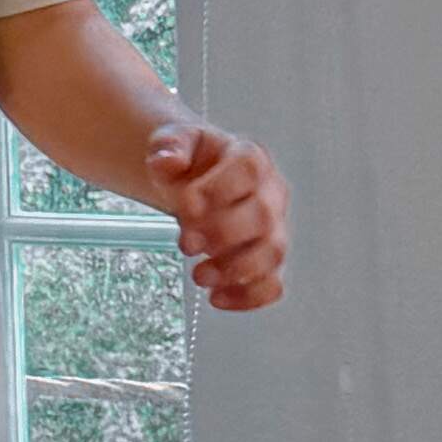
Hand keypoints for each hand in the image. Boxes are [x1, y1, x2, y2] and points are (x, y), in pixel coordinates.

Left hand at [151, 118, 289, 313]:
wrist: (194, 181)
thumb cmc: (189, 162)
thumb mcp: (173, 143)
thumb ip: (169, 146)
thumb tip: (167, 161)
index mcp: (250, 158)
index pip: (248, 170)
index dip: (219, 189)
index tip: (185, 205)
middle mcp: (271, 193)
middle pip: (264, 215)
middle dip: (223, 233)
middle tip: (186, 243)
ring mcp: (274, 229)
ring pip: (272, 253)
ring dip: (236, 269)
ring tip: (199, 275)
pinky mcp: (267, 261)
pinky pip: (272, 284)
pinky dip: (248, 297)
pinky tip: (216, 298)